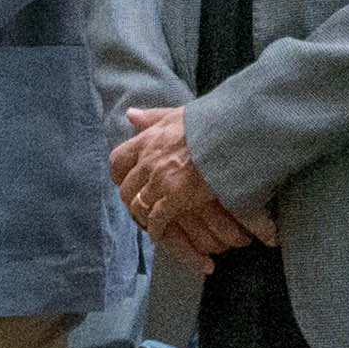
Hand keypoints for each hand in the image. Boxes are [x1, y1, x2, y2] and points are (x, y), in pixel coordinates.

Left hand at [114, 107, 271, 256]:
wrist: (230, 135)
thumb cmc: (208, 122)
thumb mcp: (176, 114)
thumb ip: (152, 117)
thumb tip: (129, 114)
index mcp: (147, 140)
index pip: (117, 160)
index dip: (120, 174)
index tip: (126, 180)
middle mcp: (148, 162)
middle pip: (126, 188)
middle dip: (131, 198)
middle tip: (140, 205)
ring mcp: (160, 181)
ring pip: (139, 206)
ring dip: (143, 216)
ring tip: (149, 222)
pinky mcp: (175, 198)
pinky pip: (157, 219)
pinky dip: (157, 229)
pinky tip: (161, 233)